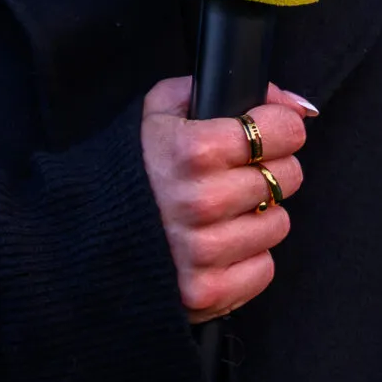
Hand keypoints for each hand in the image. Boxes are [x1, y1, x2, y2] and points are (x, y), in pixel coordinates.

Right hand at [138, 78, 316, 324]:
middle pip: (288, 176)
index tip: (267, 133)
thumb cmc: (132, 168)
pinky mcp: (209, 290)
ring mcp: (206, 251)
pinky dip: (244, 257)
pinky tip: (215, 243)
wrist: (85, 233)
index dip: (279, 128)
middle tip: (234, 173)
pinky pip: (263, 268)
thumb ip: (223, 91)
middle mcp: (203, 201)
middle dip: (268, 170)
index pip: (283, 130)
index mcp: (193, 150)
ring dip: (256, 216)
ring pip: (278, 223)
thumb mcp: (160, 111)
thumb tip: (295, 105)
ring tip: (219, 211)